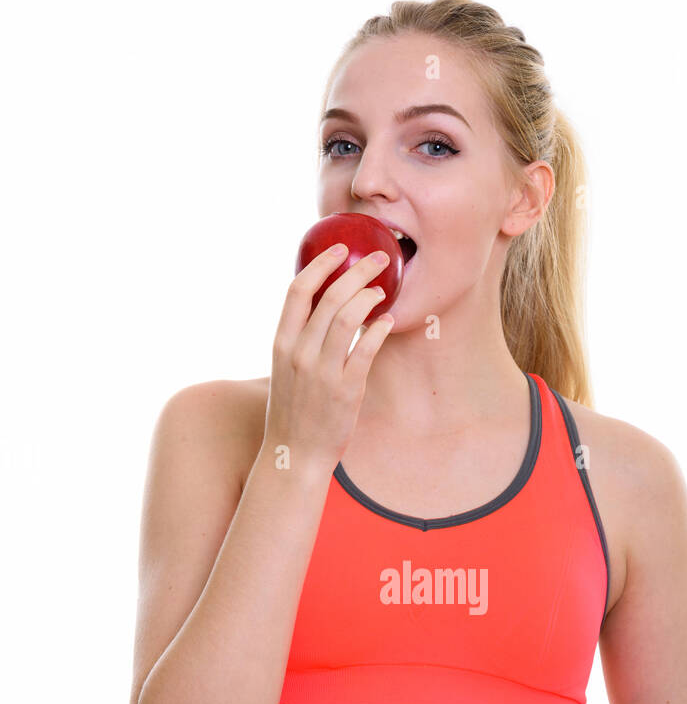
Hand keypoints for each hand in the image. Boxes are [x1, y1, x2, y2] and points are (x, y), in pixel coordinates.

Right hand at [264, 243, 395, 464]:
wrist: (294, 454)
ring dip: (370, 297)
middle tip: (379, 260)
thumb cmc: (293, 409)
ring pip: (348, 318)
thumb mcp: (285, 368)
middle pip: (329, 297)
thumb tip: (322, 306)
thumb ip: (299, 338)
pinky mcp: (345, 391)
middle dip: (357, 271)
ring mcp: (321, 372)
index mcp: (281, 342)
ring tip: (383, 291)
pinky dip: (380, 330)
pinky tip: (388, 322)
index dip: (321, 264)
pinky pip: (366, 350)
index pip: (298, 290)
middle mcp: (298, 353)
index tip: (341, 249)